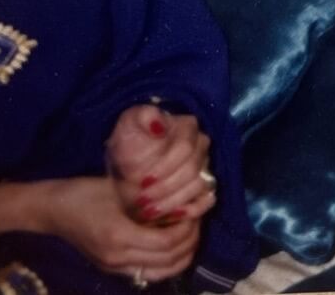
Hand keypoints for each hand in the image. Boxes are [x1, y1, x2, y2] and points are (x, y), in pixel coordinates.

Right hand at [42, 176, 201, 283]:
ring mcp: (114, 267)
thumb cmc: (83, 193)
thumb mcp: (119, 188)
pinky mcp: (111, 268)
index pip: (167, 242)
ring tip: (189, 233)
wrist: (51, 210)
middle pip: (169, 260)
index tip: (194, 210)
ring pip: (161, 272)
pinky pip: (148, 272)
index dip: (187, 228)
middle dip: (190, 241)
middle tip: (196, 220)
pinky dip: (167, 262)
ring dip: (182, 255)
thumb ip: (151, 195)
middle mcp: (118, 258)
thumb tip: (183, 195)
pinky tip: (172, 244)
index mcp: (119, 237)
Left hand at [107, 106, 216, 225]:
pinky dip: (191, 210)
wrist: (126, 168)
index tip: (142, 181)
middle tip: (141, 201)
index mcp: (187, 127)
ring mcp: (205, 167)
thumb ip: (142, 117)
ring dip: (172, 201)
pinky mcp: (204, 188)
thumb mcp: (127, 126)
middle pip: (192, 169)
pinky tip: (171, 216)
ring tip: (148, 211)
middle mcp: (201, 146)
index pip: (185, 148)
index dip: (164, 166)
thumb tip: (160, 126)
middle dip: (165, 188)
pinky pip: (208, 200)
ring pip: (199, 186)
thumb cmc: (128, 145)